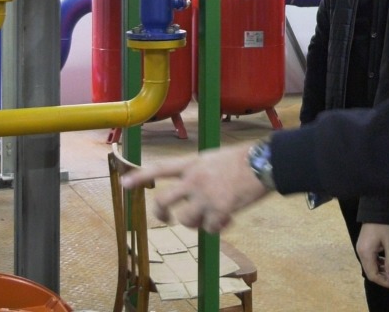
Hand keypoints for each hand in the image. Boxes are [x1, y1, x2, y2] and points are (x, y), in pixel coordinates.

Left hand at [120, 145, 270, 233]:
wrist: (264, 162)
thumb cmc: (244, 159)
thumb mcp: (214, 158)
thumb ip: (199, 172)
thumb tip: (194, 193)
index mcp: (192, 164)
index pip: (160, 169)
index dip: (140, 177)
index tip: (124, 184)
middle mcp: (193, 180)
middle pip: (163, 201)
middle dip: (162, 214)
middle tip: (168, 219)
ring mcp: (205, 196)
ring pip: (187, 220)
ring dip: (198, 223)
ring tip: (213, 217)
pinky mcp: (219, 210)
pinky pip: (210, 229)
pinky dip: (219, 227)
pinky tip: (229, 218)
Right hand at [356, 223, 388, 288]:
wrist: (378, 209)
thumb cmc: (385, 226)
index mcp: (366, 253)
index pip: (373, 275)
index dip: (384, 282)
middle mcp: (361, 253)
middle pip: (371, 272)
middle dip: (385, 278)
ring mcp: (362, 249)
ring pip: (372, 266)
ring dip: (384, 271)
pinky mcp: (366, 246)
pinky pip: (373, 259)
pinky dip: (382, 264)